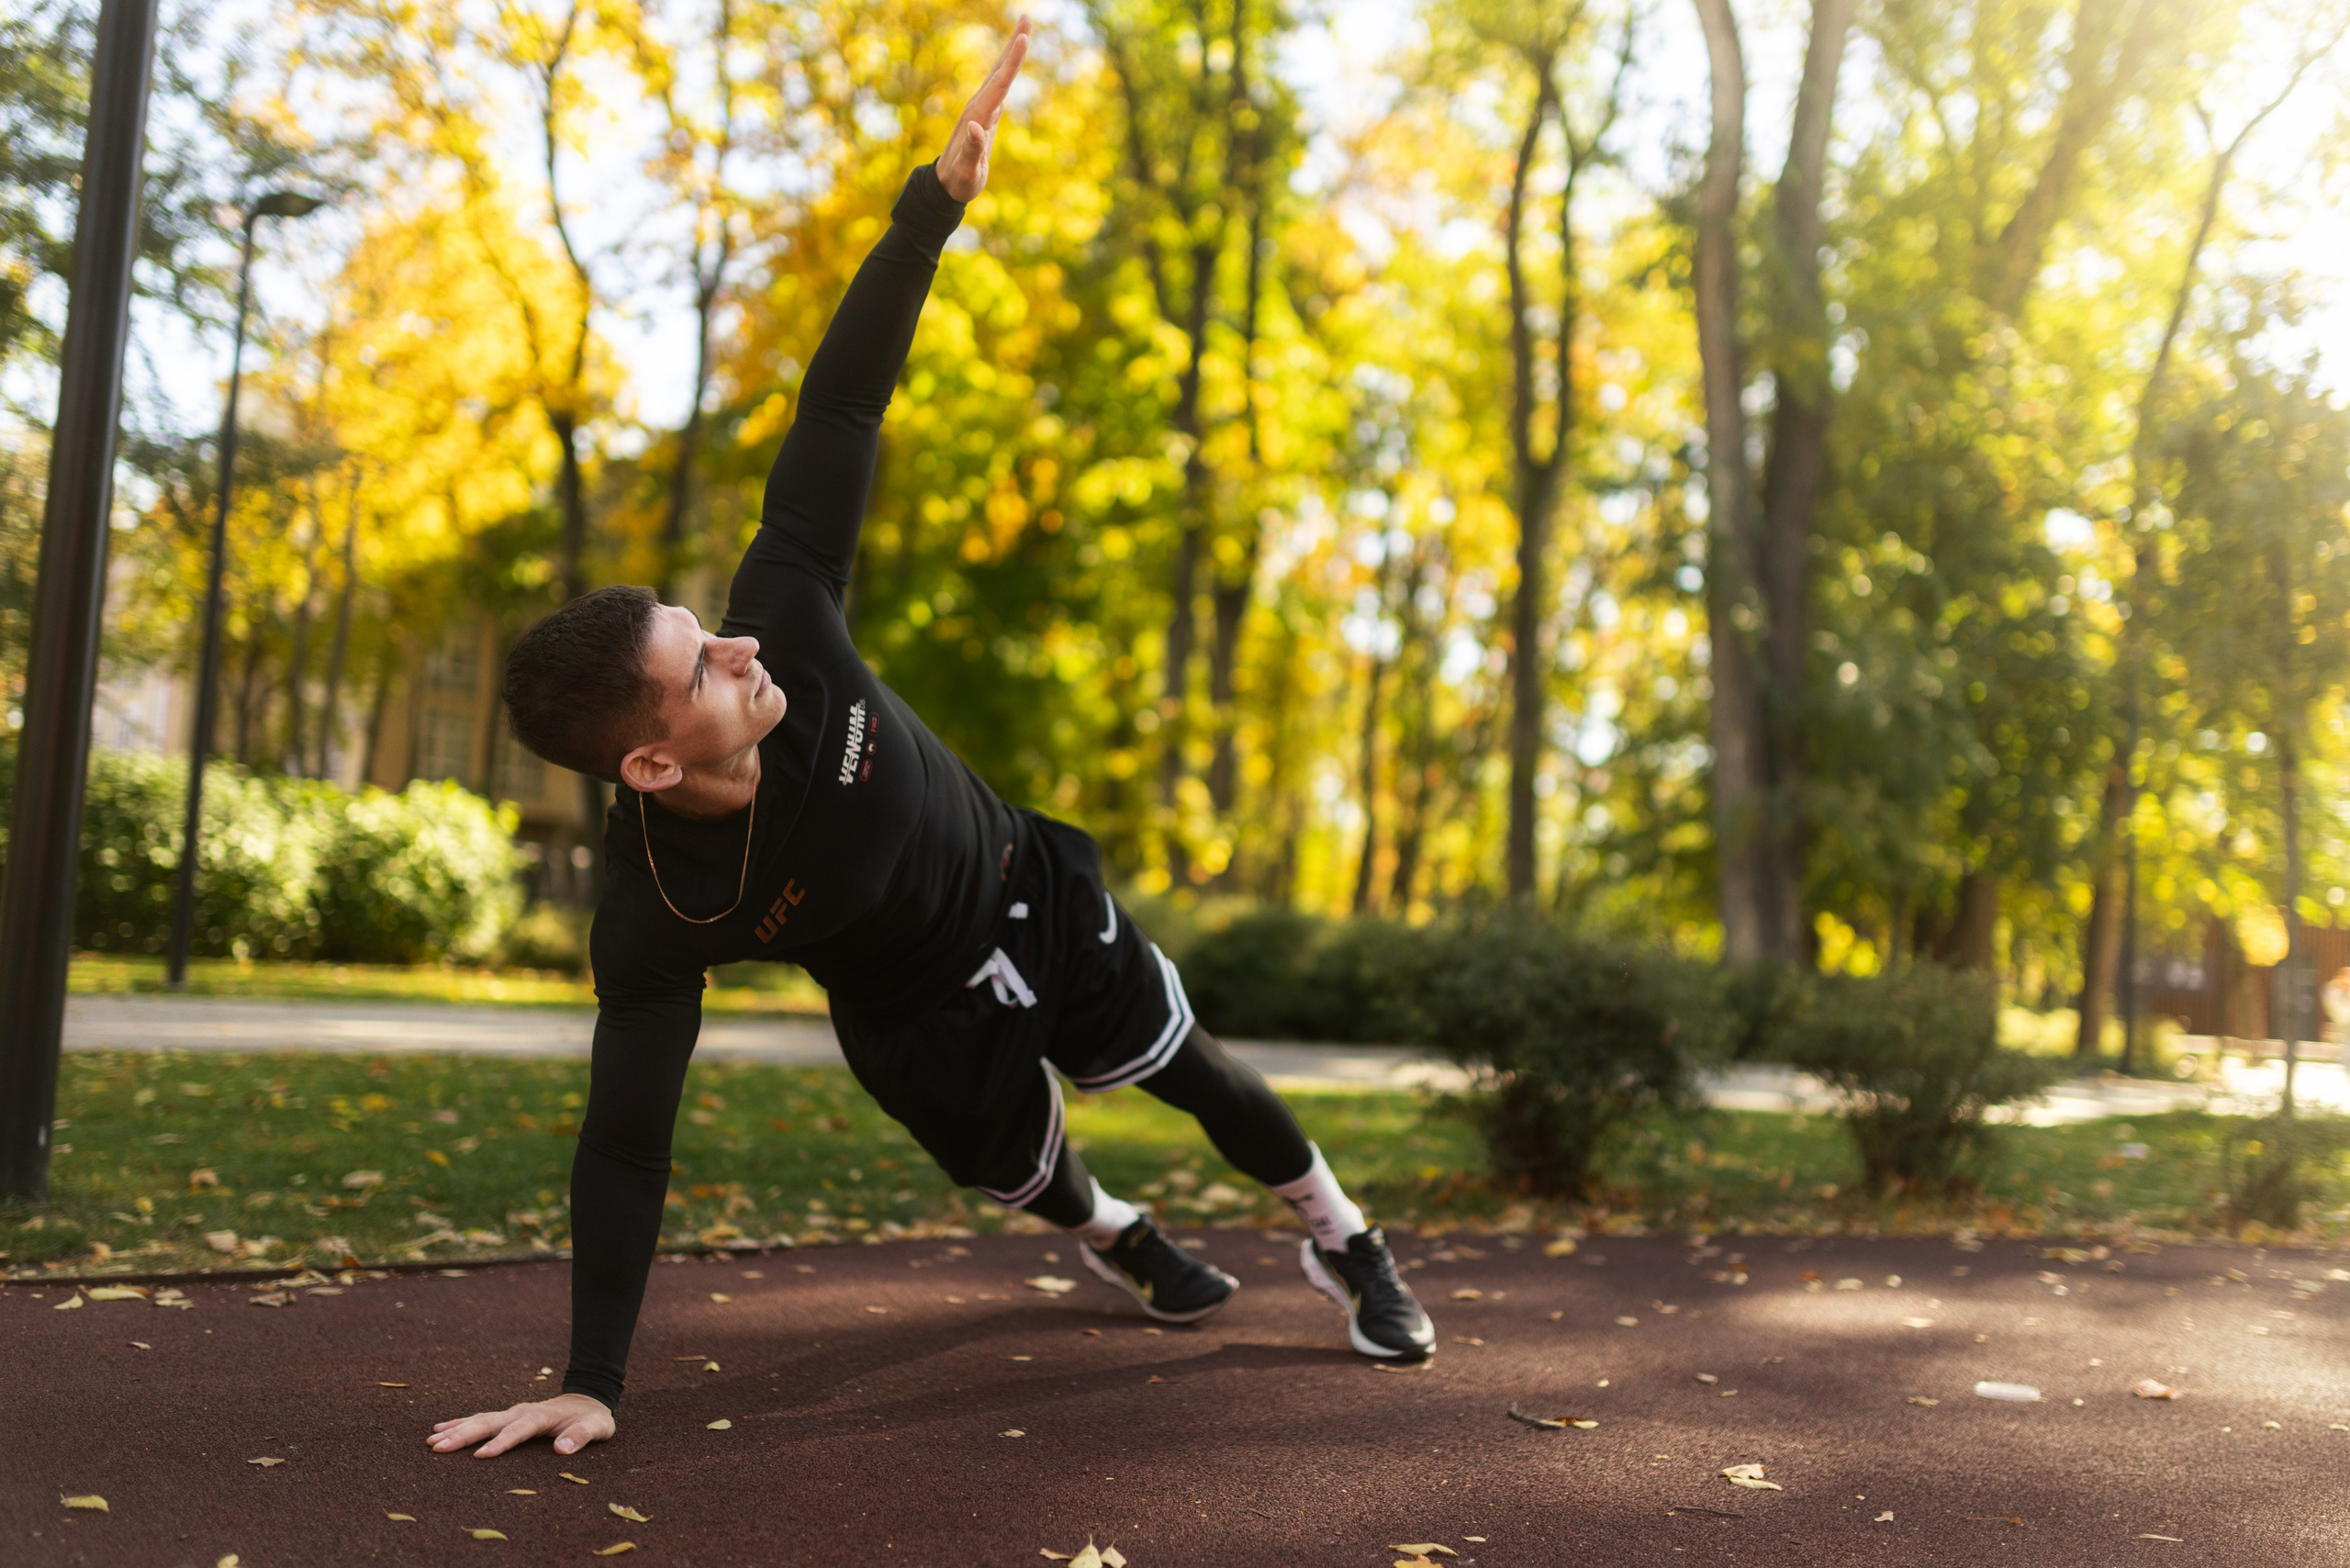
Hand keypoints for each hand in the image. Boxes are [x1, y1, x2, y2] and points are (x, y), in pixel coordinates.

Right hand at [429, 1392, 613, 1458]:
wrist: (588, 1400)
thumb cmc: (592, 1419)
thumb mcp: (596, 1428)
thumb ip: (580, 1436)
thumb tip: (562, 1450)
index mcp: (540, 1416)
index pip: (517, 1431)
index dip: (500, 1443)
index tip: (480, 1456)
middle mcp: (522, 1412)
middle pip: (489, 1422)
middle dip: (463, 1435)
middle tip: (437, 1447)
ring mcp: (513, 1412)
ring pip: (480, 1419)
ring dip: (456, 1429)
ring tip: (431, 1441)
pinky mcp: (508, 1416)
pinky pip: (480, 1418)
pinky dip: (460, 1423)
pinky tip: (440, 1429)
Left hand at [935, 15, 1030, 201]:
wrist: (945, 184)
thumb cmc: (958, 181)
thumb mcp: (967, 171)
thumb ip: (973, 150)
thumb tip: (977, 127)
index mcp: (978, 116)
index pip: (999, 84)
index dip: (1012, 62)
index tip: (1023, 39)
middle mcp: (979, 106)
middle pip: (999, 69)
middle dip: (1013, 44)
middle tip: (1026, 18)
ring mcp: (981, 108)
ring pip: (998, 73)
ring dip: (1010, 51)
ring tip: (1023, 32)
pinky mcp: (984, 113)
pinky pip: (998, 84)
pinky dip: (1007, 68)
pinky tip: (1011, 61)